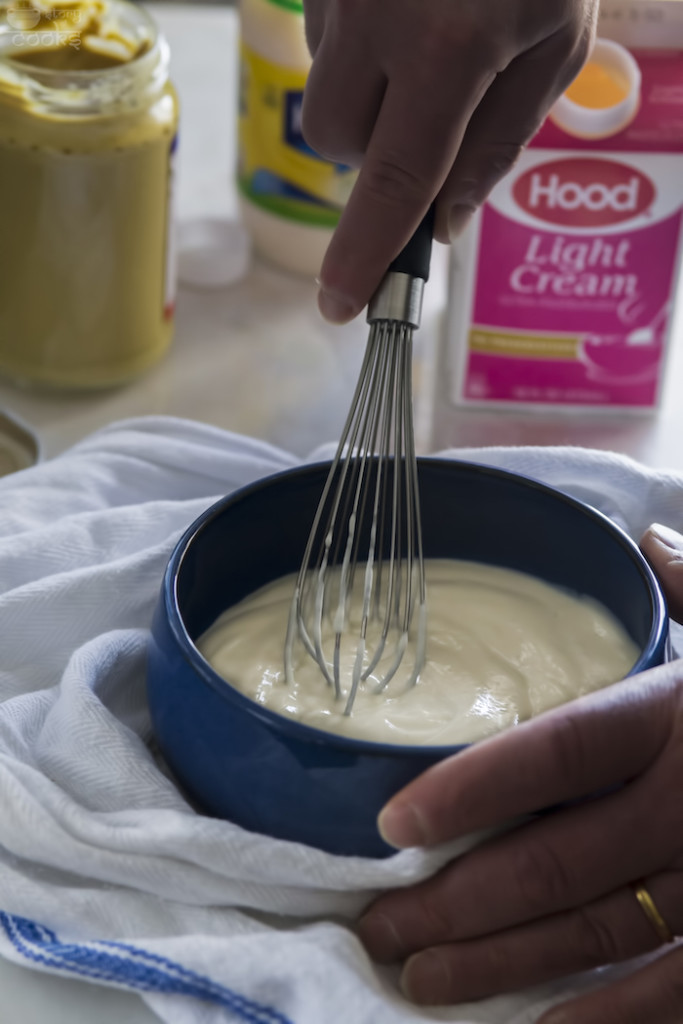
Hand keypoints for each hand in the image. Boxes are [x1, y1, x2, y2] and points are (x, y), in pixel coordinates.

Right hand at [302, 0, 597, 322]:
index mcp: (449, 45)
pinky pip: (324, 38)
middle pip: (337, 142)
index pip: (393, 181)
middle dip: (373, 156)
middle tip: (430, 118)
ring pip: (324, 91)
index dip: (365, 253)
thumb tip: (442, 224)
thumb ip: (497, 143)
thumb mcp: (556, 43)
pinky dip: (361, 49)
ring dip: (367, 100)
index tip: (343, 305)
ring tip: (426, 42)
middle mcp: (377, 15)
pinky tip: (405, 7)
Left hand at [358, 523, 682, 1022]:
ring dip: (498, 963)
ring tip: (417, 976)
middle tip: (376, 922)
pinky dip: (605, 1019)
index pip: (554, 751)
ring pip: (593, 932)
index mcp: (678, 711)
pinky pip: (671, 991)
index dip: (470, 789)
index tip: (393, 824)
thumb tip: (654, 542)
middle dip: (455, 898)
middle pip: (550, 859)